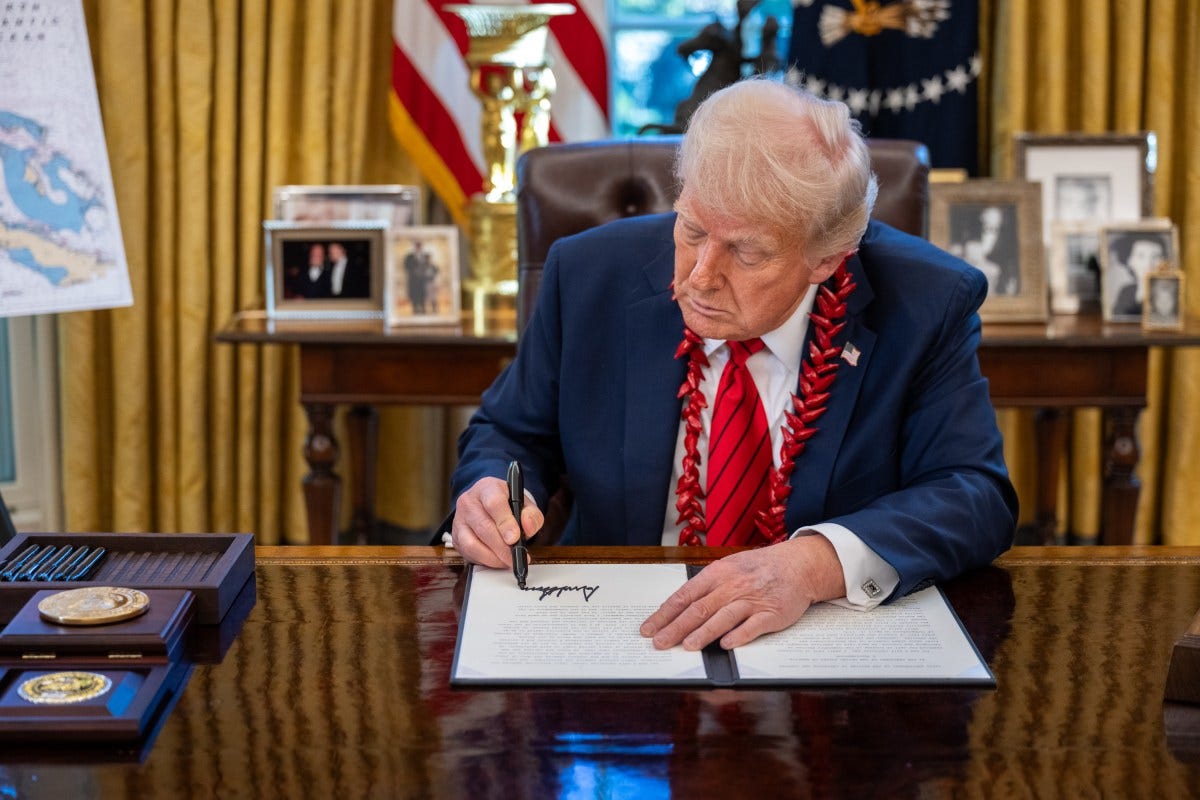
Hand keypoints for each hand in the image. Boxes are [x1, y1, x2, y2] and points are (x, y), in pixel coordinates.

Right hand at [451, 477, 543, 568]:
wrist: (489, 506)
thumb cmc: (507, 505)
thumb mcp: (525, 504)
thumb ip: (531, 514)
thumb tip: (528, 526)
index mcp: (487, 488)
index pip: (493, 503)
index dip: (505, 522)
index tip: (515, 538)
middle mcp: (469, 501)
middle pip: (483, 526)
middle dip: (502, 547)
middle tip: (517, 556)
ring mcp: (459, 520)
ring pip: (472, 543)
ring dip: (493, 557)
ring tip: (509, 561)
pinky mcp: (456, 538)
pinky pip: (468, 553)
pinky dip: (485, 561)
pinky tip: (498, 561)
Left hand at [640, 535, 845, 650]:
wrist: (797, 564)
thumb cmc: (758, 568)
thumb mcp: (728, 568)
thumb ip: (706, 587)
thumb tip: (679, 609)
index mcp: (717, 574)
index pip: (684, 596)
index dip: (665, 613)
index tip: (649, 628)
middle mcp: (732, 586)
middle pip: (699, 609)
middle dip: (676, 628)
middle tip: (660, 642)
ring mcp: (752, 600)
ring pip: (723, 617)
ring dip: (704, 633)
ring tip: (687, 646)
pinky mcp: (771, 613)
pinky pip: (753, 626)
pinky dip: (739, 635)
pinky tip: (726, 645)